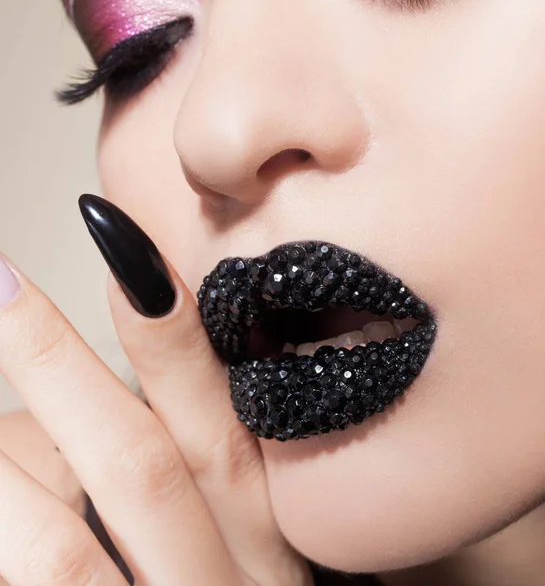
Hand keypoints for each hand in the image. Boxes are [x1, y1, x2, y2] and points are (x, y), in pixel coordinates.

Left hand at [0, 195, 312, 585]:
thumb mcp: (237, 552)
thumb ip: (188, 474)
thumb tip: (89, 396)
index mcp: (266, 543)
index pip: (222, 421)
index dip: (173, 332)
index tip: (118, 243)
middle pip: (138, 464)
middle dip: (62, 364)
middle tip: (0, 279)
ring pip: (51, 545)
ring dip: (4, 458)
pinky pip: (31, 580)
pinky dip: (0, 527)